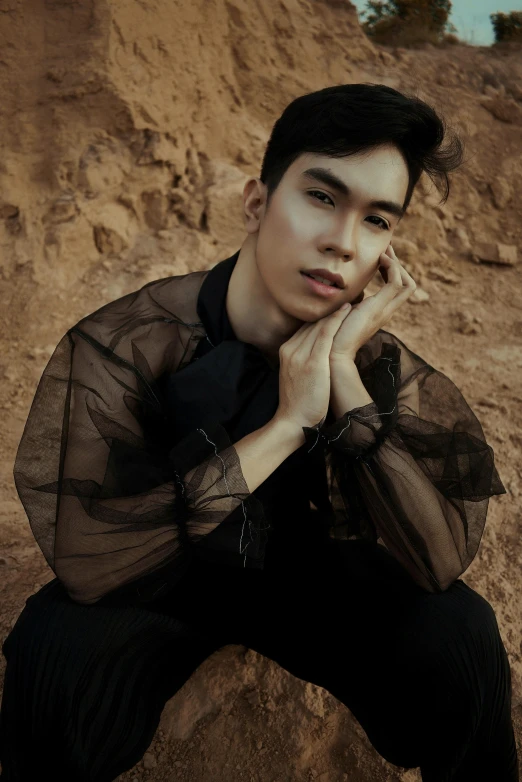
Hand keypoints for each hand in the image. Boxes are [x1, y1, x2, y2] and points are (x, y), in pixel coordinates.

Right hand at [274, 304, 351, 430]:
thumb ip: (303, 361)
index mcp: (286, 350)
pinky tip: (348, 309)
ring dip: (336, 309)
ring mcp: (300, 354)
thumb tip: (319, 355)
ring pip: (319, 324)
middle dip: (329, 309)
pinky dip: (337, 319)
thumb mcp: (296, 377)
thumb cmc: (300, 404)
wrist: (293, 422)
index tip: (337, 306)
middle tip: (348, 294)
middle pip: (311, 322)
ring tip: (352, 296)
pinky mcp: (313, 361)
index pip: (305, 327)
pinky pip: (326, 333)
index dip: (321, 316)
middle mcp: (291, 348)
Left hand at [329, 243, 415, 363]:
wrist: (332, 354)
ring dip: (397, 265)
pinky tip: (381, 259)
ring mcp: (384, 310)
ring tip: (384, 253)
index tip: (381, 257)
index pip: (397, 290)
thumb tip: (344, 294)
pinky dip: (392, 268)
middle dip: (398, 265)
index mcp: (378, 312)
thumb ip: (347, 304)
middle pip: (407, 285)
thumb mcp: (342, 314)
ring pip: (407, 283)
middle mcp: (385, 311)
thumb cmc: (331, 336)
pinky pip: (396, 283)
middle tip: (386, 250)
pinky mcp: (378, 308)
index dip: (393, 271)